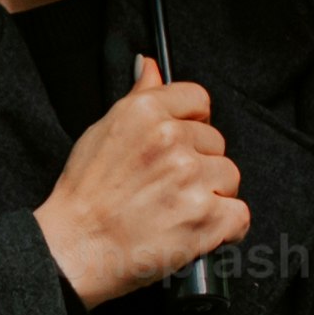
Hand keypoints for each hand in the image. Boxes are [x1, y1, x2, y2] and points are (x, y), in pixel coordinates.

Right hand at [36, 52, 248, 304]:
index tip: (183, 143)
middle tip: (168, 188)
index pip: (199, 100)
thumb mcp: (101, 131)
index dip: (193, 123)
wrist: (74, 249)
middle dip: (199, 164)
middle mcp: (171, 139)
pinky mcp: (207, 218)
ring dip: (212, 196)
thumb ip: (137, 97)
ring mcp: (191, 178)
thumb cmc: (83, 196)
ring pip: (229, 177)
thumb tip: (151, 66)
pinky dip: (225, 228)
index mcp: (145, 112)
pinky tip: (199, 231)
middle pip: (215, 142)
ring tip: (178, 211)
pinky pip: (239, 216)